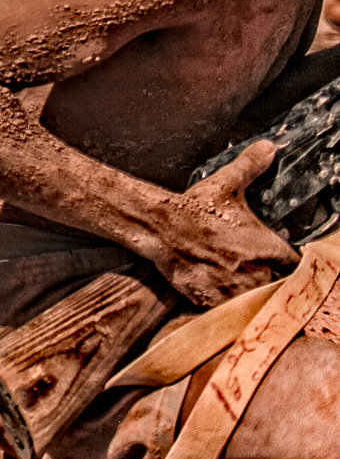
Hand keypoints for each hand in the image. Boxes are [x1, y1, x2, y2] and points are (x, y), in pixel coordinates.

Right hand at [152, 140, 299, 306]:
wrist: (161, 227)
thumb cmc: (196, 207)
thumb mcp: (227, 184)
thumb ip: (252, 166)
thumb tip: (270, 146)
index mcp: (270, 247)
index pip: (296, 265)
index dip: (288, 264)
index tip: (279, 262)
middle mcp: (259, 271)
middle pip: (278, 287)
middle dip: (269, 281)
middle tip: (252, 272)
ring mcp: (237, 289)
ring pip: (256, 302)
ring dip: (249, 296)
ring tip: (235, 284)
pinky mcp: (215, 301)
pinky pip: (231, 313)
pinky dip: (227, 307)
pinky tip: (219, 295)